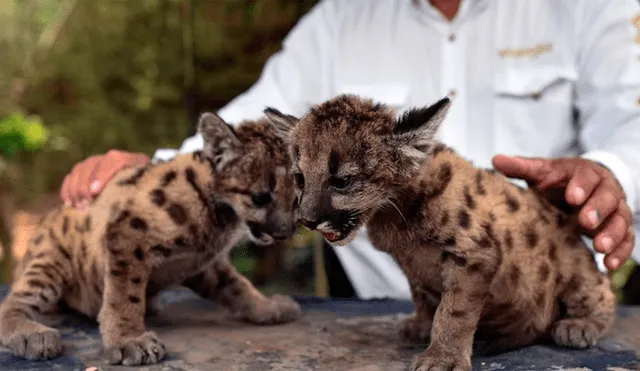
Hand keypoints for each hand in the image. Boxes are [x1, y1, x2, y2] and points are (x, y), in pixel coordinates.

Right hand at [60, 150, 149, 208]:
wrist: (147, 187)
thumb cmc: (150, 192)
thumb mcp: (150, 189)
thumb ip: (143, 190)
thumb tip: (135, 203)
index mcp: (131, 160)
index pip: (114, 160)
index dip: (102, 174)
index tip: (95, 192)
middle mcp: (112, 158)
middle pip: (92, 164)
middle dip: (85, 185)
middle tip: (85, 204)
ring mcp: (98, 163)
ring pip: (80, 168)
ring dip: (75, 188)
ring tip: (78, 205)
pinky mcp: (87, 171)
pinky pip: (71, 176)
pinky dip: (67, 188)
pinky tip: (68, 202)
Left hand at [492, 155, 633, 270]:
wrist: (583, 189)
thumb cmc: (560, 180)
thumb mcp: (543, 172)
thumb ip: (523, 168)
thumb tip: (495, 160)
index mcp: (586, 173)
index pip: (587, 176)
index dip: (581, 186)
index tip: (572, 197)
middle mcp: (606, 190)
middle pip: (608, 198)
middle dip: (598, 210)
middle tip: (586, 222)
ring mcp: (615, 210)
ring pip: (621, 220)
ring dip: (613, 234)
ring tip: (600, 247)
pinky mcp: (619, 229)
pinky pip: (626, 241)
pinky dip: (621, 253)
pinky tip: (609, 266)